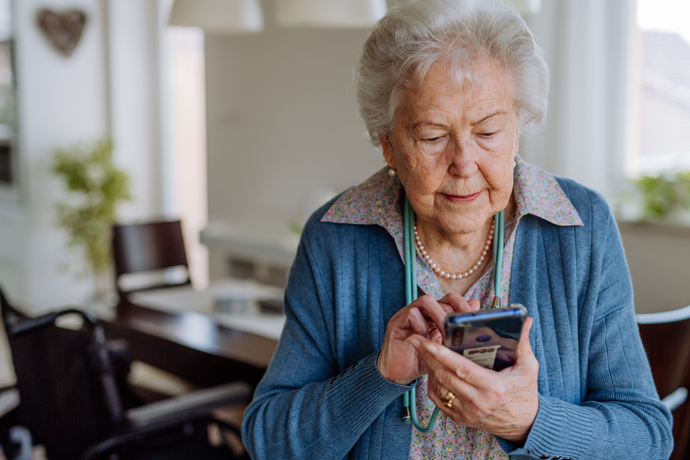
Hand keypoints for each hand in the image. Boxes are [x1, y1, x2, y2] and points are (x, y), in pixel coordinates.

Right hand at [377, 293, 478, 384]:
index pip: (449, 299)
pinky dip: (422, 325)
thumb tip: (473, 314)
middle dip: (453, 311)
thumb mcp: (443, 347)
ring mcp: (407, 315)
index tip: (472, 318)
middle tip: (460, 326)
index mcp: (432, 315)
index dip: (462, 305)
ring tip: (446, 332)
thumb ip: (456, 332)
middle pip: (440, 298)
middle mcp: (420, 312)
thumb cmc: (421, 360)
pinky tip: (426, 339)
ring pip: (426, 301)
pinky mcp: (397, 323)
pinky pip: (411, 314)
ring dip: (439, 315)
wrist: (396, 374)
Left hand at [408, 317, 538, 440]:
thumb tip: (525, 320)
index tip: (428, 341)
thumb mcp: (528, 368)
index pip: (462, 368)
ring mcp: (467, 412)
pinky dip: (433, 383)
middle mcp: (478, 402)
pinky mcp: (460, 418)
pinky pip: (439, 399)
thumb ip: (523, 343)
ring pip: (439, 386)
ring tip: (422, 350)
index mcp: (494, 387)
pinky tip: (432, 369)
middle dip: (428, 356)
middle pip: (445, 375)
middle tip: (415, 338)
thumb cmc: (525, 394)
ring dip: (429, 367)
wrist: (525, 426)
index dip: (443, 355)